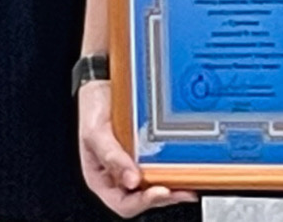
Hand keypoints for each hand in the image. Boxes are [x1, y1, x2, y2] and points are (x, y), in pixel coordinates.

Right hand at [77, 80, 196, 215]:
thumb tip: (131, 181)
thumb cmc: (93, 108)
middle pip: (143, 196)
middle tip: (183, 191)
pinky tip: (186, 162)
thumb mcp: (96, 133)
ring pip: (155, 182)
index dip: (141, 202)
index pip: (123, 203)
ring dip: (173, 185)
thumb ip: (111, 157)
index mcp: (102, 177)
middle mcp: (120, 173)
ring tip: (190, 183)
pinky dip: (174, 165)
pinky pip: (161, 161)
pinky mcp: (147, 146)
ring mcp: (135, 160)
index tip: (159, 192)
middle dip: (164, 196)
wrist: (104, 81)